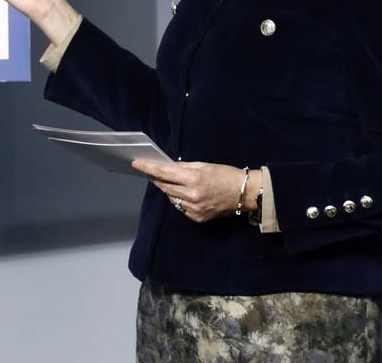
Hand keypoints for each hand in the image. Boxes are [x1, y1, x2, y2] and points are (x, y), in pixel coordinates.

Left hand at [131, 159, 254, 223]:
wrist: (244, 193)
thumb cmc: (225, 175)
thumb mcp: (203, 165)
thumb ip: (183, 167)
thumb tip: (167, 167)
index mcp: (193, 179)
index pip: (163, 173)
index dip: (148, 168)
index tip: (136, 163)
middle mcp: (192, 196)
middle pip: (164, 187)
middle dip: (155, 178)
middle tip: (149, 171)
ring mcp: (194, 209)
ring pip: (171, 198)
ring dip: (168, 190)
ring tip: (171, 182)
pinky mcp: (198, 218)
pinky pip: (181, 208)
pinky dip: (179, 200)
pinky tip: (184, 194)